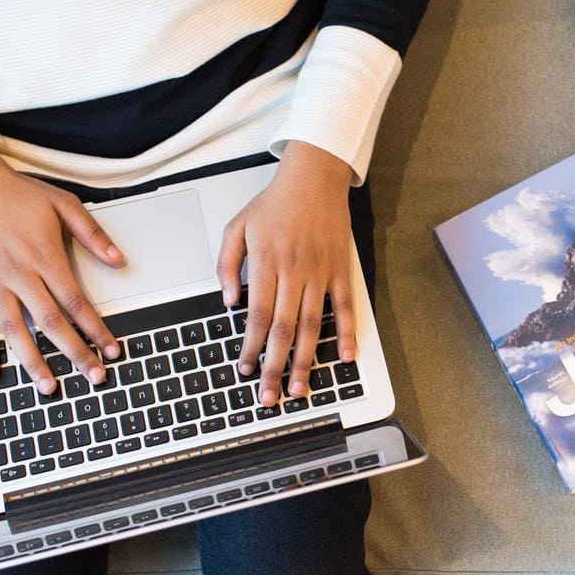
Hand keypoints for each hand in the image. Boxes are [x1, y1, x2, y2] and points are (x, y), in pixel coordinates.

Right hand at [0, 140, 123, 391]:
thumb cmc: (16, 194)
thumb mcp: (64, 205)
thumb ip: (93, 235)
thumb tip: (119, 260)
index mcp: (44, 256)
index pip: (76, 302)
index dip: (95, 329)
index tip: (111, 348)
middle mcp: (19, 273)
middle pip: (51, 323)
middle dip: (74, 353)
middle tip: (92, 376)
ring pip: (15, 330)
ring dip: (33, 362)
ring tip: (48, 387)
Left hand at [216, 142, 357, 406]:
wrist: (314, 177)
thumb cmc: (274, 203)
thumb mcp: (236, 228)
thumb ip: (227, 265)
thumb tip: (229, 302)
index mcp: (266, 264)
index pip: (257, 316)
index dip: (250, 347)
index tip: (245, 370)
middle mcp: (294, 272)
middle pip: (283, 329)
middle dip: (275, 366)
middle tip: (270, 396)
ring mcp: (320, 273)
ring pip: (312, 325)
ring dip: (305, 360)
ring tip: (299, 387)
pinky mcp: (341, 270)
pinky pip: (345, 307)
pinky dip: (347, 333)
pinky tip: (344, 358)